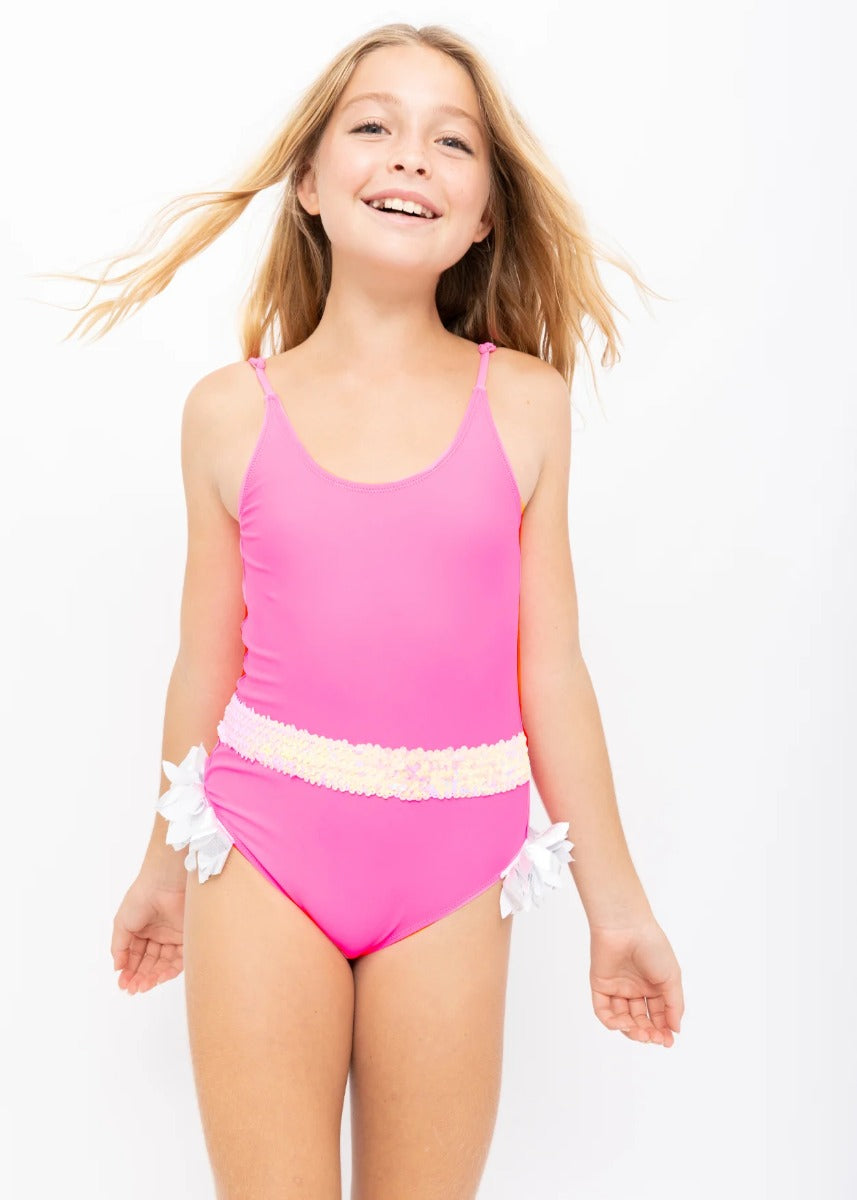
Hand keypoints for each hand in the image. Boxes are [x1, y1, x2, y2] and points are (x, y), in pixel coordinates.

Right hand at [111, 872, 186, 994]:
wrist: (164, 884)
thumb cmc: (141, 898)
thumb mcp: (122, 923)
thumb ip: (119, 947)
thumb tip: (117, 968)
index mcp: (142, 930)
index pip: (135, 956)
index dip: (129, 971)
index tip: (123, 984)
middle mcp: (158, 934)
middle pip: (149, 962)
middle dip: (140, 977)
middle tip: (133, 989)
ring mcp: (172, 936)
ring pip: (163, 963)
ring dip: (153, 977)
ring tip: (144, 986)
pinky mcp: (186, 937)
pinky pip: (179, 959)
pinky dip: (170, 970)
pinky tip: (159, 978)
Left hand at [589, 918, 682, 1046]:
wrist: (627, 927)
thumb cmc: (652, 947)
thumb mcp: (671, 977)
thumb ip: (674, 1005)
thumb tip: (676, 1029)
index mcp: (653, 986)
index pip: (657, 1015)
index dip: (663, 1030)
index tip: (668, 1042)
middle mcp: (635, 988)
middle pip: (640, 1020)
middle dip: (648, 1033)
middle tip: (655, 1039)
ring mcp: (617, 988)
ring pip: (623, 1019)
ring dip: (632, 1030)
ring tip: (642, 1033)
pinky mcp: (600, 986)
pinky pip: (604, 1011)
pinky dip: (613, 1022)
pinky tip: (625, 1023)